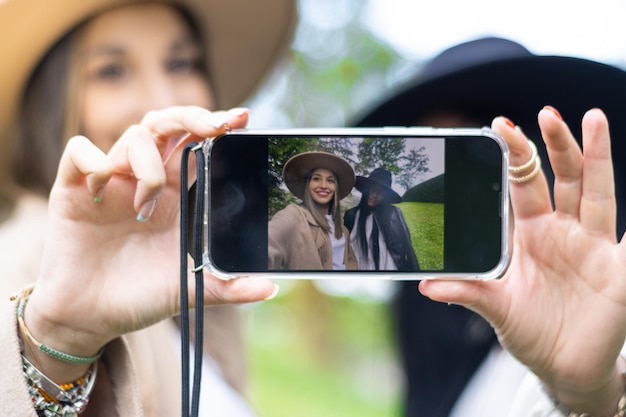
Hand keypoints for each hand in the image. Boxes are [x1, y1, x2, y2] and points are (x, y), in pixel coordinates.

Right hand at [22, 106, 275, 379]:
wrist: (92, 318)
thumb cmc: (140, 295)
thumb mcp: (191, 288)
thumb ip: (229, 286)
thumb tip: (270, 288)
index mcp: (175, 194)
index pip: (197, 145)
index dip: (217, 126)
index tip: (243, 118)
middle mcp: (144, 179)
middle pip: (166, 125)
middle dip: (191, 116)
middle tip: (213, 127)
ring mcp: (110, 182)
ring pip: (133, 137)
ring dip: (147, 165)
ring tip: (146, 207)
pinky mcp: (72, 188)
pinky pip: (79, 152)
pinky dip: (94, 161)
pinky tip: (101, 191)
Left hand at [420, 107, 625, 414]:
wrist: (563, 367)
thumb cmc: (530, 330)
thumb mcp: (495, 307)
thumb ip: (467, 291)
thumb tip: (425, 286)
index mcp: (531, 233)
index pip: (524, 184)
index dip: (516, 156)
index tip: (501, 126)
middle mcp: (564, 232)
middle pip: (563, 177)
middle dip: (557, 145)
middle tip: (548, 113)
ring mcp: (594, 246)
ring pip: (596, 192)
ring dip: (596, 157)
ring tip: (593, 118)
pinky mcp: (620, 271)